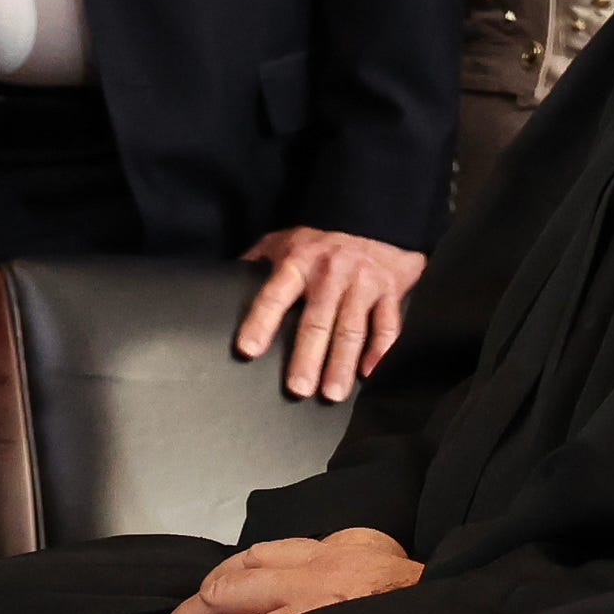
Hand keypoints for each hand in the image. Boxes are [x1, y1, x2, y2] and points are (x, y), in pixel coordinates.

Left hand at [235, 228, 427, 399]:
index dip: (261, 323)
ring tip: (333, 393)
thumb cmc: (323, 238)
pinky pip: (387, 325)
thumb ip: (257, 261)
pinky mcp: (389, 292)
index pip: (274, 296)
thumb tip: (223, 280)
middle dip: (308, 358)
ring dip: (342, 364)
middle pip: (317, 322)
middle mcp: (331, 275)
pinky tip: (370, 372)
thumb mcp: (284, 240)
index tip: (248, 349)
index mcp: (299, 263)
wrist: (375, 220)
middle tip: (298, 388)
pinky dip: (381, 350)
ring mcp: (362, 284)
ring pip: (352, 330)